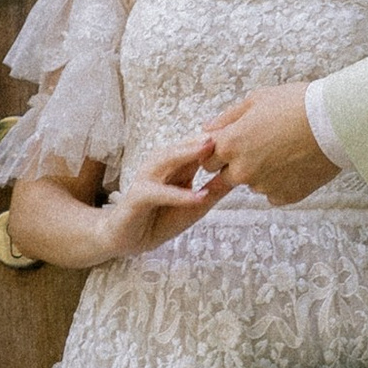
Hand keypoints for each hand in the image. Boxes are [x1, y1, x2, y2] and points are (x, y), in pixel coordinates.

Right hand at [3, 139, 223, 268]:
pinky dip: (178, 194)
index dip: (217, 139)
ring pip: (166, 160)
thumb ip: (214, 191)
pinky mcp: (137, 197)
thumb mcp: (194, 207)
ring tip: (210, 149)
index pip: (197, 147)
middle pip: (183, 146)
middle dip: (204, 137)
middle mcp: (160, 167)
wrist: (125, 238)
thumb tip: (241, 176)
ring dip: (188, 154)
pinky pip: (158, 192)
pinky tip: (197, 196)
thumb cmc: (159, 219)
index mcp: (176, 165)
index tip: (242, 130)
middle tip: (228, 129)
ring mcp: (147, 179)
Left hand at [204, 84, 337, 205]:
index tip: (234, 144)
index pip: (207, 159)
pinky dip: (281, 182)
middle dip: (237, 164)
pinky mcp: (285, 196)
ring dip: (261, 172)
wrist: (335, 123)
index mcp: (231, 144)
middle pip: (226, 176)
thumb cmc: (297, 104)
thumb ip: (228, 117)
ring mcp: (264, 186)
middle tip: (262, 147)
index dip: (219, 151)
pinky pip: (274, 193)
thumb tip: (208, 128)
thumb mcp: (257, 99)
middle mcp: (242, 170)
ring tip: (286, 151)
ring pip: (253, 183)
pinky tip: (296, 164)